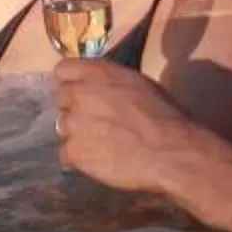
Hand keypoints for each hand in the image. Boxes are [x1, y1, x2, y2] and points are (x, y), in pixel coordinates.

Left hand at [52, 58, 202, 194]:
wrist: (170, 151)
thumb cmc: (165, 116)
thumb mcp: (139, 84)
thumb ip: (111, 83)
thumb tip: (102, 90)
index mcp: (98, 73)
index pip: (63, 70)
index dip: (71, 82)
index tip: (81, 92)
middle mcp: (80, 93)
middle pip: (61, 99)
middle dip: (75, 109)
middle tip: (95, 122)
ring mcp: (73, 123)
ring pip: (63, 127)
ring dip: (78, 135)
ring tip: (101, 145)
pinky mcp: (74, 151)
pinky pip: (66, 154)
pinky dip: (79, 159)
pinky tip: (99, 161)